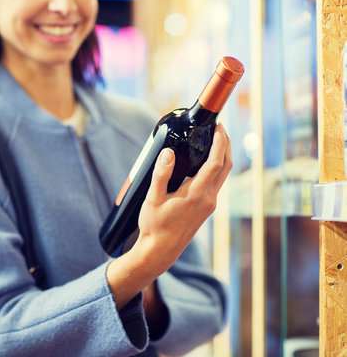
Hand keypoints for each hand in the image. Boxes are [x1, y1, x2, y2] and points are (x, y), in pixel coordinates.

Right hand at [106, 124, 231, 309]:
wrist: (160, 251)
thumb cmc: (155, 227)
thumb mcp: (153, 199)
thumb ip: (161, 174)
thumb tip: (168, 153)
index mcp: (196, 195)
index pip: (215, 163)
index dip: (220, 143)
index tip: (218, 128)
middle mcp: (208, 199)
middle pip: (225, 167)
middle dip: (226, 145)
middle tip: (220, 129)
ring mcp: (209, 205)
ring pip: (223, 176)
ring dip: (222, 156)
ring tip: (214, 141)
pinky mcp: (207, 209)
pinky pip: (216, 183)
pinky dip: (216, 168)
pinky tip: (205, 163)